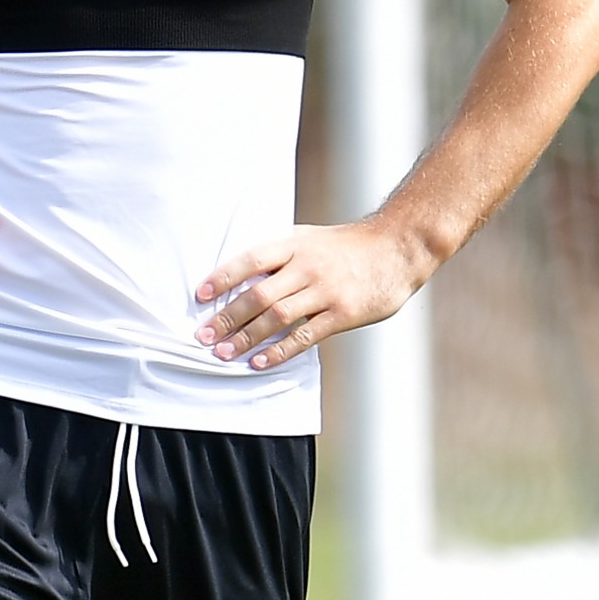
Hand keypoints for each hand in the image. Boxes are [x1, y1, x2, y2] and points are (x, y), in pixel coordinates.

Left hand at [193, 220, 427, 371]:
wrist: (398, 248)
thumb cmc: (348, 245)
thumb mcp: (311, 237)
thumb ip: (281, 254)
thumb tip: (243, 272)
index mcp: (295, 244)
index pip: (251, 259)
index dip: (223, 277)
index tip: (200, 295)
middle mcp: (307, 266)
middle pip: (259, 294)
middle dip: (228, 317)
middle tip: (204, 335)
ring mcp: (326, 291)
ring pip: (277, 317)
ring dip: (247, 337)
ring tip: (224, 353)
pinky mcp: (343, 313)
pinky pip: (305, 336)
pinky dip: (280, 351)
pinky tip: (260, 362)